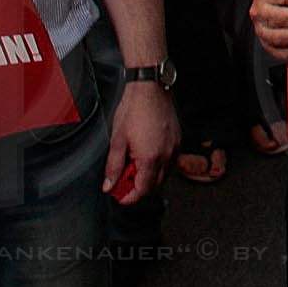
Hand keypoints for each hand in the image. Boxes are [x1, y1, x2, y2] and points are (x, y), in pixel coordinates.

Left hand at [106, 79, 179, 202]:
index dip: (129, 197)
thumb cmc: (134, 109)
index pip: (143, 190)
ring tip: (133, 166)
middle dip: (138, 188)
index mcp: (150, 158)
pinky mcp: (178, 140)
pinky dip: (158, 166)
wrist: (150, 88)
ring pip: (164, 175)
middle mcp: (167, 155)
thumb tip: (109, 184)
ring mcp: (175, 148)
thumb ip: (113, 166)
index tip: (120, 196)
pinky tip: (146, 156)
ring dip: (149, 177)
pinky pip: (170, 162)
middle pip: (155, 186)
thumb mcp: (117, 140)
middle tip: (122, 182)